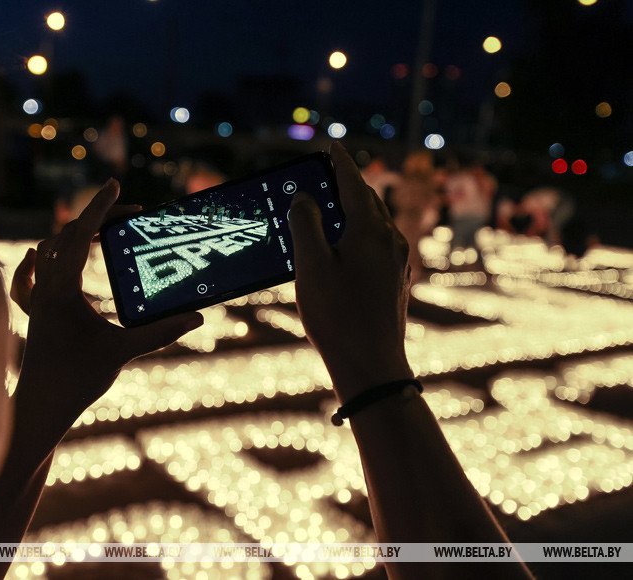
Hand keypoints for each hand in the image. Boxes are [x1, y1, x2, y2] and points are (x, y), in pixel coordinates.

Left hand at [10, 179, 202, 439]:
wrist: (40, 407)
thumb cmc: (76, 381)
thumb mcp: (122, 352)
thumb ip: (160, 332)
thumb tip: (197, 317)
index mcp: (62, 290)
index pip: (80, 235)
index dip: (100, 207)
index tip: (115, 184)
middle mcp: (45, 288)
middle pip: (67, 235)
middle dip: (98, 218)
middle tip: (130, 213)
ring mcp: (38, 299)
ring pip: (49, 250)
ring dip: (76, 234)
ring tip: (106, 231)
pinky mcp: (36, 311)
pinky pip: (33, 274)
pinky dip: (44, 259)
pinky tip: (41, 257)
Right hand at [289, 142, 412, 401]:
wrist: (372, 366)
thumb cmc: (338, 316)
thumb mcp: (311, 266)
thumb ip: (306, 225)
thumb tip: (305, 199)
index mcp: (370, 231)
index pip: (354, 183)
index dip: (340, 163)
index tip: (332, 146)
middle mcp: (390, 241)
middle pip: (368, 201)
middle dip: (347, 185)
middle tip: (327, 174)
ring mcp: (396, 263)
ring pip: (374, 224)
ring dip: (353, 210)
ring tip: (330, 208)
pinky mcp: (394, 282)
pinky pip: (376, 245)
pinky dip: (358, 234)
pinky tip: (342, 247)